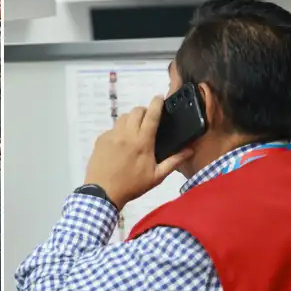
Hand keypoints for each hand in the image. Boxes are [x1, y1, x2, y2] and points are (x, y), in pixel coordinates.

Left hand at [83, 95, 193, 209]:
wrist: (102, 192)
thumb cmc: (131, 185)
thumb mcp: (156, 177)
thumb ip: (173, 162)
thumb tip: (189, 151)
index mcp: (142, 142)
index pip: (151, 115)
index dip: (157, 103)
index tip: (159, 97)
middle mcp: (126, 135)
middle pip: (136, 111)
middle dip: (144, 111)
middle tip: (148, 121)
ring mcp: (112, 136)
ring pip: (123, 118)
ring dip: (131, 119)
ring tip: (135, 131)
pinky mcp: (101, 140)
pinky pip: (112, 129)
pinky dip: (119, 131)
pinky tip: (121, 144)